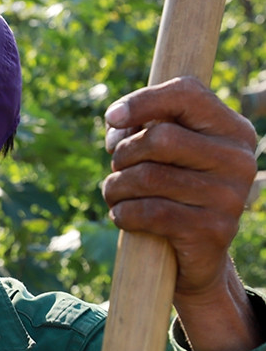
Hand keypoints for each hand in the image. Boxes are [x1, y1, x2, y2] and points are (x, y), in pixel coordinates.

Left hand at [102, 77, 262, 350]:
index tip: (111, 119)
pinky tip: (122, 216)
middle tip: (117, 170)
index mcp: (232, 129)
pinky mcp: (213, 231)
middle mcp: (239, 159)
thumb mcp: (162, 154)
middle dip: (123, 154)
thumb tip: (117, 123)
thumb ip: (141, 128)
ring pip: (148, 177)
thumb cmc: (170, 192)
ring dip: (116, 186)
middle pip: (159, 137)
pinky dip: (124, 213)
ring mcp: (230, 196)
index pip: (187, 93)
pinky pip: (151, 212)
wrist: (194, 257)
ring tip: (115, 194)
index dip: (142, 100)